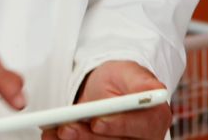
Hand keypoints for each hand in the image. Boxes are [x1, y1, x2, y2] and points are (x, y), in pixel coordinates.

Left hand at [41, 61, 171, 139]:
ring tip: (54, 132)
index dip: (118, 126)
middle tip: (66, 128)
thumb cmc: (122, 80)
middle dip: (88, 137)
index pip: (140, 128)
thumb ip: (142, 82)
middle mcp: (142, 139)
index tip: (97, 122)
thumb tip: (155, 89)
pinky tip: (52, 136)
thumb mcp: (130, 73)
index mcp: (154, 119)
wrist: (107, 90)